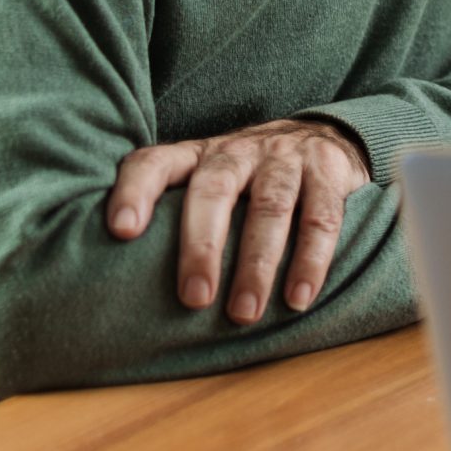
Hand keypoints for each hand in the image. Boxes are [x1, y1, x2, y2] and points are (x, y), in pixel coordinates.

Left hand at [106, 119, 370, 322]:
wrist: (325, 138)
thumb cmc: (250, 180)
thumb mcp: (209, 181)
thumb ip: (174, 213)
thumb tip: (120, 280)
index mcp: (198, 155)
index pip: (155, 163)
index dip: (135, 191)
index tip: (123, 231)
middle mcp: (238, 150)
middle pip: (214, 190)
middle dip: (202, 246)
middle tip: (194, 299)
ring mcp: (286, 157)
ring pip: (270, 207)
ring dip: (257, 264)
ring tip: (244, 312)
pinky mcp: (329, 170)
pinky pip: (320, 218)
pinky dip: (311, 261)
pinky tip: (298, 298)